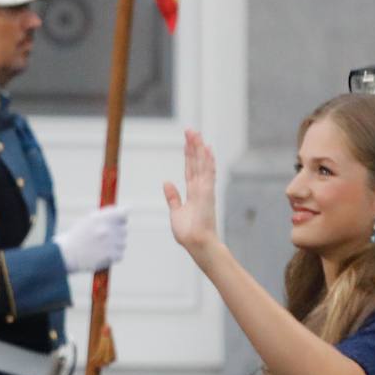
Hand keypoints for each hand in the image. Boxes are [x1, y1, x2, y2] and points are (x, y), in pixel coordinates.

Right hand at [54, 205, 128, 272]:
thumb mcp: (88, 220)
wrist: (66, 255)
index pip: (124, 213)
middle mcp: (107, 228)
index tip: (118, 221)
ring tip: (99, 248)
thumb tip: (126, 212)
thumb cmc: (76, 237)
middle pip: (124, 229)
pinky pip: (120, 255)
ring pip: (122, 243)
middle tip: (103, 238)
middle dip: (116, 233)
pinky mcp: (112, 256)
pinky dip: (113, 257)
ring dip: (114, 246)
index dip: (121, 218)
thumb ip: (106, 216)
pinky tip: (101, 255)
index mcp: (101, 217)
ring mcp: (110, 243)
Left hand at [162, 129, 219, 255]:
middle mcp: (200, 188)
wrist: (196, 243)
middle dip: (193, 147)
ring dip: (199, 149)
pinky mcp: (207, 193)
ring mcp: (205, 189)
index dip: (190, 156)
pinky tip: (207, 149)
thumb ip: (173, 197)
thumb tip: (167, 182)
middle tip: (191, 130)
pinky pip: (207, 173)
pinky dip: (208, 161)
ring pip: (202, 164)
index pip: (190, 170)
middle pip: (196, 163)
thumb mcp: (176, 211)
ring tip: (196, 133)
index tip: (188, 143)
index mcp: (193, 193)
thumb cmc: (188, 232)